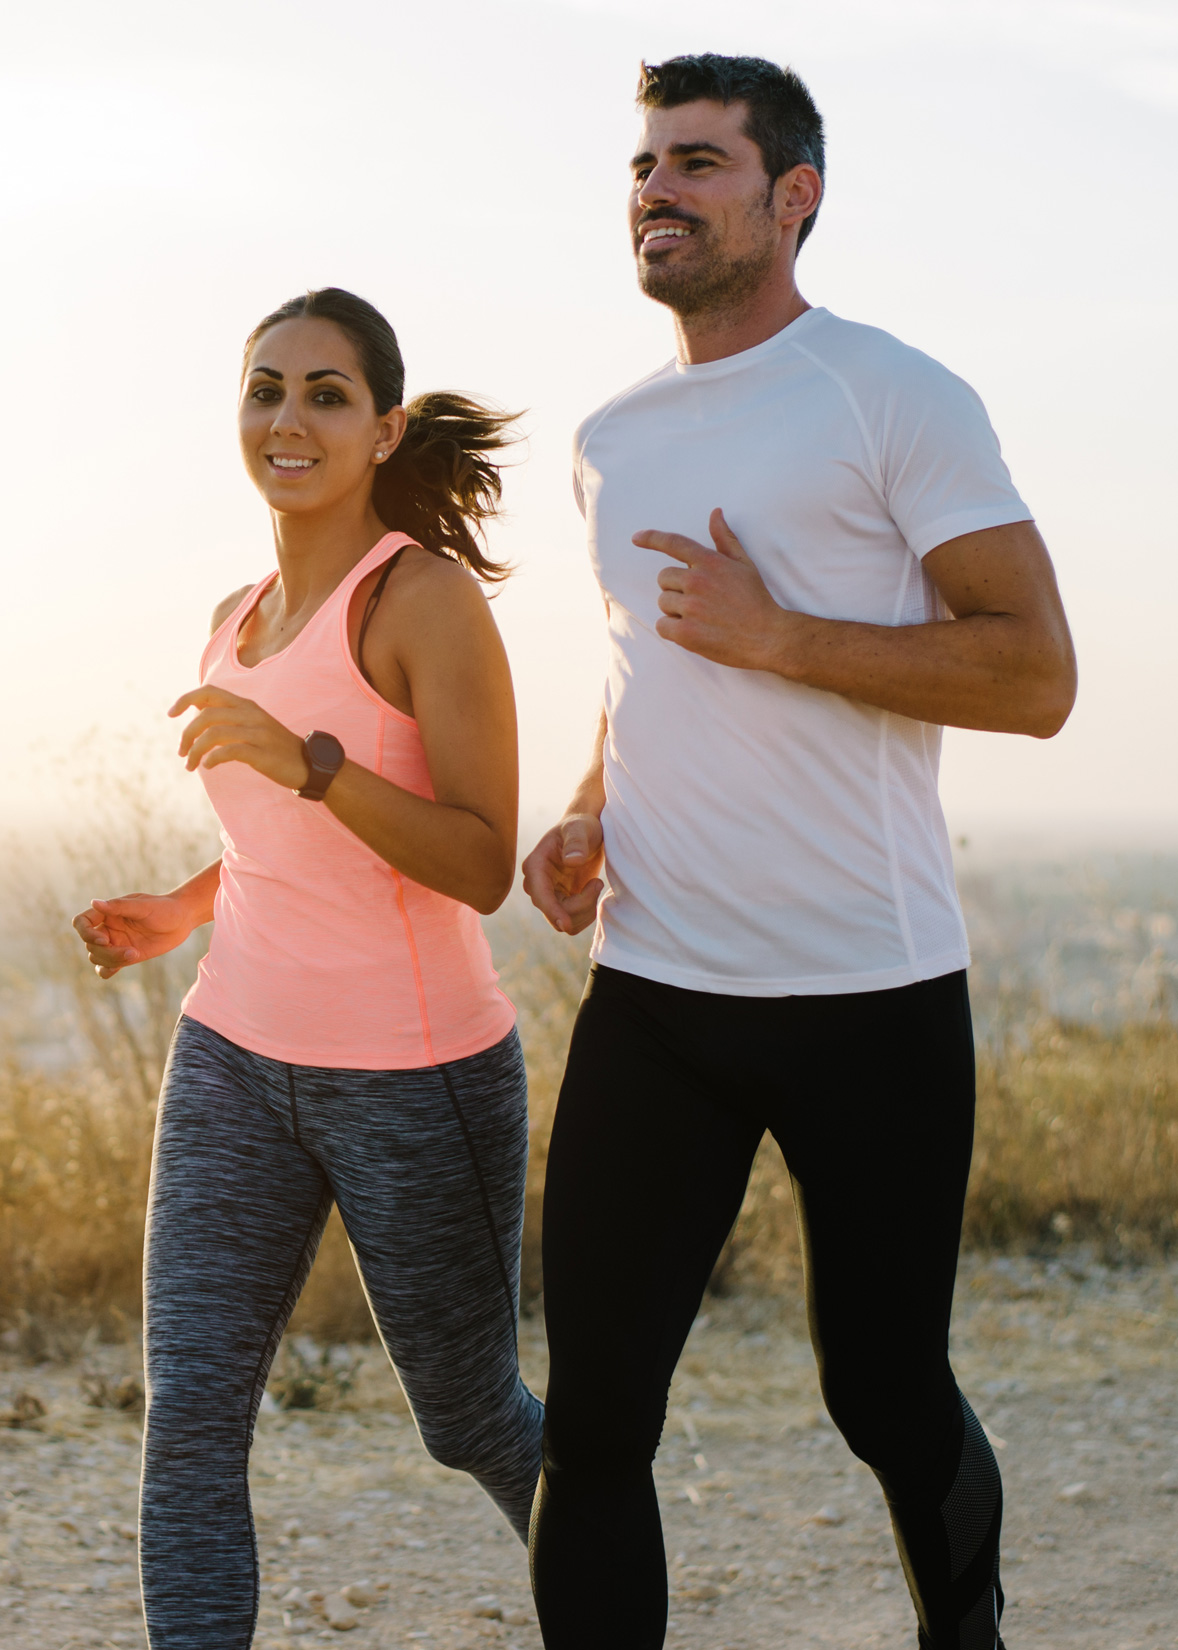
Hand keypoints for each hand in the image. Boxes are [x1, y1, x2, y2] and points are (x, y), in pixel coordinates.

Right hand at [72, 894, 193, 978]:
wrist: (182, 920)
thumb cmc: (164, 908)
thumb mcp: (143, 906)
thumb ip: (118, 906)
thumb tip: (94, 902)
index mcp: (107, 913)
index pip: (81, 923)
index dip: (86, 933)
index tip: (103, 940)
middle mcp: (108, 928)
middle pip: (90, 945)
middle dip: (106, 952)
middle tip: (130, 952)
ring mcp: (116, 943)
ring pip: (97, 958)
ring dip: (111, 960)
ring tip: (134, 955)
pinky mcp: (126, 956)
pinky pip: (106, 968)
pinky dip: (106, 971)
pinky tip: (117, 968)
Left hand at [169, 685, 309, 788]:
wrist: (308, 764)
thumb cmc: (274, 746)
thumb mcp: (252, 723)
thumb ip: (227, 714)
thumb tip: (198, 707)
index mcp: (245, 705)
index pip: (209, 692)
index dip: (185, 699)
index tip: (171, 714)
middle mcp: (250, 714)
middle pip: (206, 715)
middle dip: (186, 734)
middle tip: (181, 752)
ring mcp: (257, 733)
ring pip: (214, 734)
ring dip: (195, 751)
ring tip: (190, 765)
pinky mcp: (262, 753)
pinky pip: (230, 751)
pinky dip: (213, 758)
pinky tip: (208, 766)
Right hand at [521, 814, 603, 935]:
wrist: (587, 831)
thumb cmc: (582, 826)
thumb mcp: (580, 829)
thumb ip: (576, 842)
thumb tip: (571, 861)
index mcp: (535, 865)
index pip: (539, 895)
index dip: (552, 911)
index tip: (566, 924)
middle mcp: (537, 883)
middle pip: (553, 912)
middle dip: (580, 906)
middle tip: (597, 882)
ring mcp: (548, 894)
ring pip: (564, 922)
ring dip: (585, 911)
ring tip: (596, 884)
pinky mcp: (561, 902)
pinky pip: (572, 921)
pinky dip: (586, 913)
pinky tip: (594, 890)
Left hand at [634, 506, 790, 670]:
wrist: (768, 637)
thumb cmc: (756, 600)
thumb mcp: (744, 564)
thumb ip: (725, 539)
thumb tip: (715, 512)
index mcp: (710, 562)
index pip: (674, 544)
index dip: (652, 538)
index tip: (636, 538)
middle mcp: (697, 581)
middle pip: (664, 578)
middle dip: (676, 589)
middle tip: (700, 601)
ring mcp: (691, 608)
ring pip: (663, 602)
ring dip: (675, 611)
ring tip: (701, 618)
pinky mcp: (686, 633)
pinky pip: (662, 626)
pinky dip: (672, 631)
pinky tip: (693, 632)